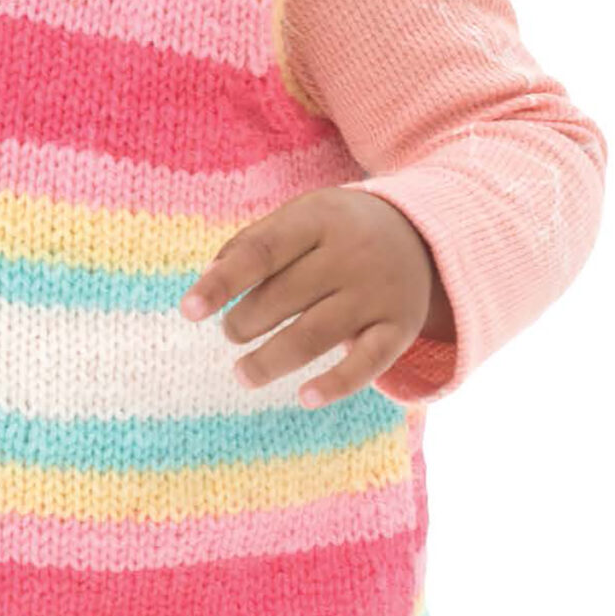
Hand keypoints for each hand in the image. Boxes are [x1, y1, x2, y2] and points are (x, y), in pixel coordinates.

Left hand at [179, 189, 453, 407]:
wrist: (426, 234)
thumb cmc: (338, 231)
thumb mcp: (300, 216)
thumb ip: (253, 243)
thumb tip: (209, 280)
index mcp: (319, 219)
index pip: (262, 252)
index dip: (222, 282)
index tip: (188, 311)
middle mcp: (352, 254)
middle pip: (284, 297)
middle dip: (245, 322)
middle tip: (232, 332)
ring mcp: (378, 293)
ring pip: (316, 334)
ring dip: (271, 360)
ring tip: (242, 373)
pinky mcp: (399, 328)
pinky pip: (367, 362)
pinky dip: (336, 384)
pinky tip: (304, 398)